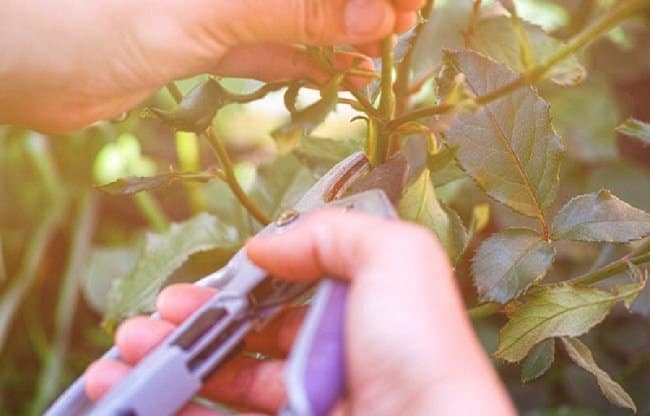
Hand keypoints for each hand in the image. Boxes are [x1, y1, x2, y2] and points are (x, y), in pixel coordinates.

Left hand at [0, 0, 422, 131]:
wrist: (6, 62)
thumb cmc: (72, 15)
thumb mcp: (195, 9)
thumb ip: (288, 7)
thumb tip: (372, 16)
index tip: (410, 3)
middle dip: (360, 2)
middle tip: (405, 27)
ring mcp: (213, 0)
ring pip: (291, 11)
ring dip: (337, 32)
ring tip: (383, 53)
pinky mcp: (198, 36)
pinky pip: (263, 45)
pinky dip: (300, 60)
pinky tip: (337, 72)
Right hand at [85, 210, 514, 414]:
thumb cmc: (421, 350)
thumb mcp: (397, 259)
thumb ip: (333, 233)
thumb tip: (265, 247)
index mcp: (350, 315)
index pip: (277, 301)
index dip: (228, 295)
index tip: (185, 295)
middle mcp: (325, 361)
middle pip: (241, 343)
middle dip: (185, 331)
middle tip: (141, 328)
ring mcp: (305, 404)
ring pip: (223, 385)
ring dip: (168, 370)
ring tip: (122, 362)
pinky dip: (180, 410)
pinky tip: (142, 398)